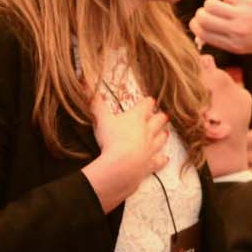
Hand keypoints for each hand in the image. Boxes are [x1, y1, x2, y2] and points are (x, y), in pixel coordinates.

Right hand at [83, 93, 168, 211]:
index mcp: (137, 118)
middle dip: (160, 117)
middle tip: (162, 115)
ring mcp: (152, 147)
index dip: (148, 102)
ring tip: (165, 132)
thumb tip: (86, 86)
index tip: (149, 100)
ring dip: (163, 134)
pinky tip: (165, 158)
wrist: (121, 165)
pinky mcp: (152, 163)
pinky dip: (162, 158)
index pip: (147, 105)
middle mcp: (148, 130)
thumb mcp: (101, 119)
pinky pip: (160, 160)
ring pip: (162, 138)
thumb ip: (96, 104)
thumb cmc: (112, 140)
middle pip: (159, 120)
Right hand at [192, 0, 251, 61]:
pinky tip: (243, 0)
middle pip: (201, 17)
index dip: (197, 24)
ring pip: (210, 3)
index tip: (202, 21)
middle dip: (203, 12)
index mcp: (233, 45)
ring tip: (227, 5)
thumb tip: (202, 28)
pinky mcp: (251, 3)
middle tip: (213, 11)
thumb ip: (226, 38)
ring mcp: (243, 17)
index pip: (201, 33)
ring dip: (214, 2)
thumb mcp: (247, 46)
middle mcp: (235, 32)